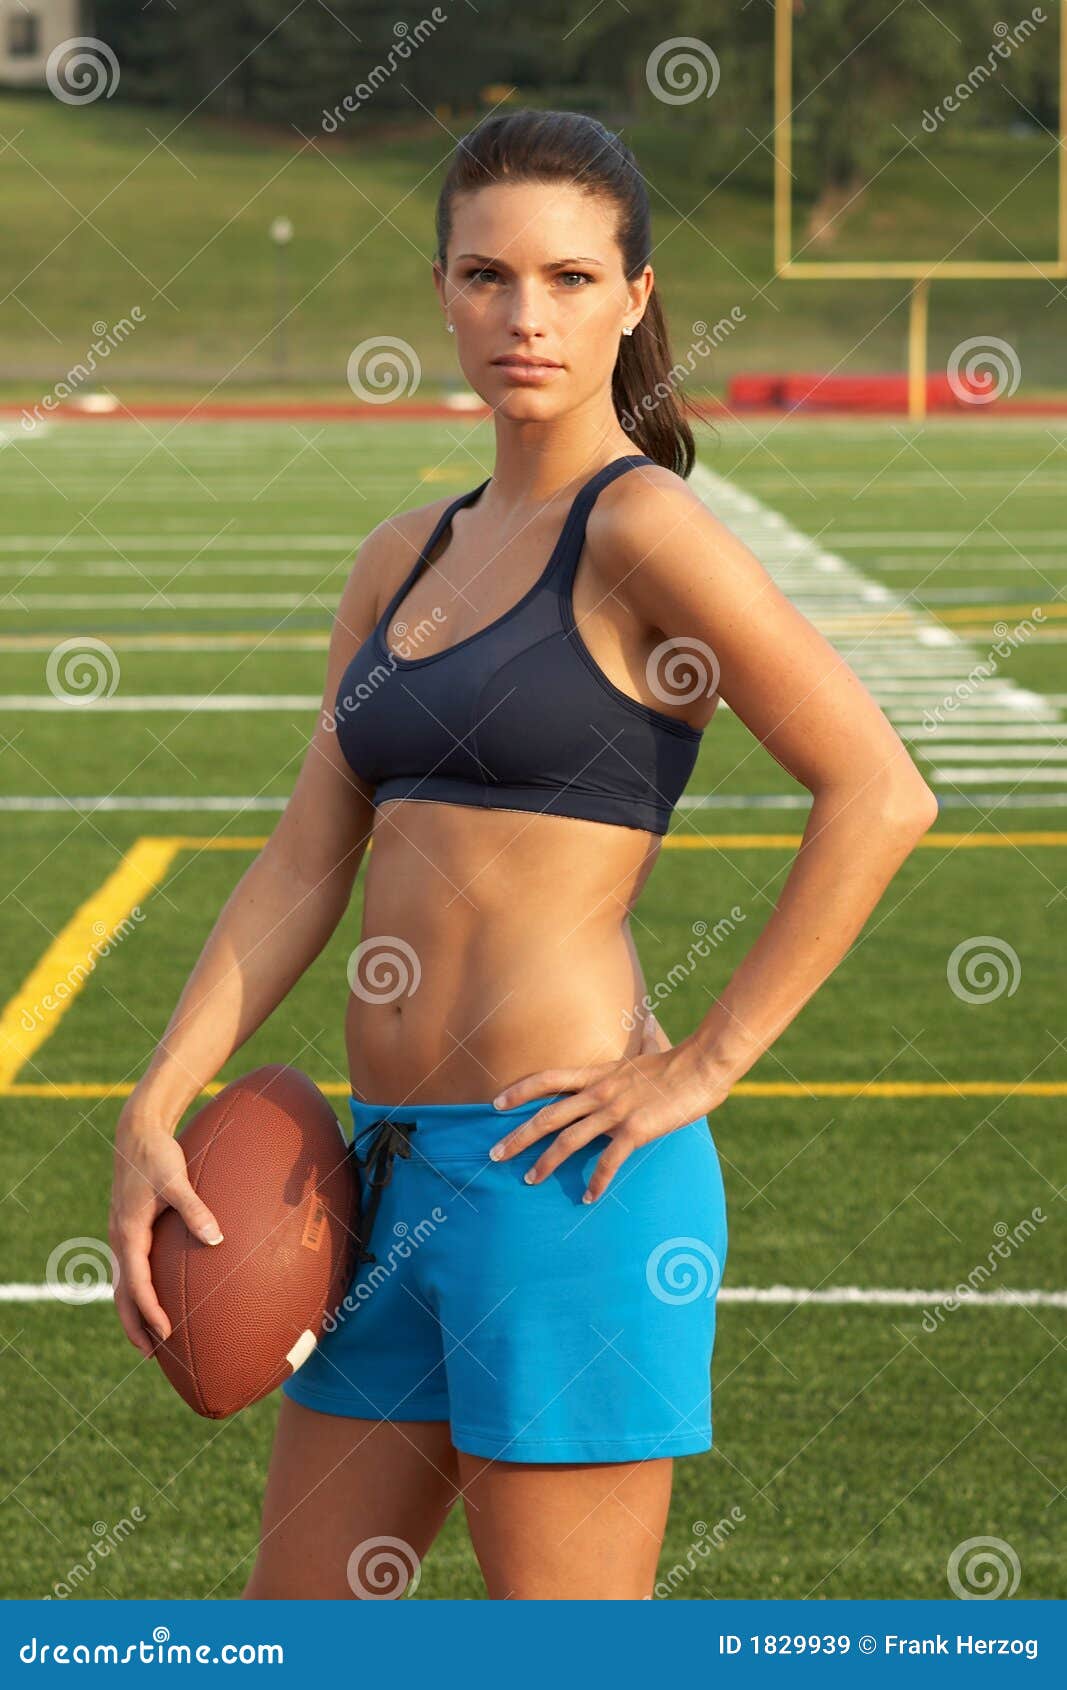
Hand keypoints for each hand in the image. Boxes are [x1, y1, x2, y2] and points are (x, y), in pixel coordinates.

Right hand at [109, 1106, 223, 1356]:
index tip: (167, 1334)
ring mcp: (122, 1234)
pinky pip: (130, 1268)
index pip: (137, 1286)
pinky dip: (137, 1289)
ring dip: (135, 1310)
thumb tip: (216, 1237)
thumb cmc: (158, 1155)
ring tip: (152, 1335)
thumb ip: (196, 1209)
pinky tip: (156, 1293)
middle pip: (123, 1294)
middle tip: (152, 1355)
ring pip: (124, 1283)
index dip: (150, 1313)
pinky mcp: (129, 1227)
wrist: (138, 1132)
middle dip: (136, 1325)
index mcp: (129, 1234)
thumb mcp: (176, 1180)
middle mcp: (120, 1239)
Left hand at [488, 1013, 724, 1201]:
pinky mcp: (635, 1130)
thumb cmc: (679, 1060)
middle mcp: (599, 1092)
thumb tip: (648, 1020)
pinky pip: (609, 1160)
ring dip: (546, 1163)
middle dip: (518, 1136)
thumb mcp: (651, 1049)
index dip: (518, 1090)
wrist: (702, 1066)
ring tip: (529, 1181)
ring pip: (569, 1140)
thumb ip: (643, 1040)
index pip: (547, 1079)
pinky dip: (596, 1181)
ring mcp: (615, 1112)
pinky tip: (588, 1197)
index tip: (494, 1104)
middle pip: (548, 1115)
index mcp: (598, 1074)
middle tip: (495, 1155)